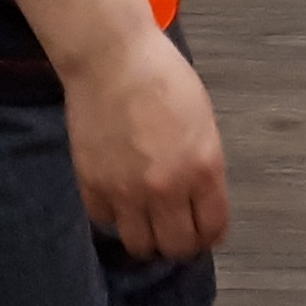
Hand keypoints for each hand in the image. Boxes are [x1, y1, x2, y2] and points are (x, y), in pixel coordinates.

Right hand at [63, 22, 227, 262]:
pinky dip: (113, 216)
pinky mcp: (93, 186)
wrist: (111, 58)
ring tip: (147, 223)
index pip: (212, 229)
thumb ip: (204, 166)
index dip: (209, 236)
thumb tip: (202, 200)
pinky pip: (105, 221)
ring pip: (140, 246)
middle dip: (180, 244)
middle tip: (175, 231)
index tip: (204, 232)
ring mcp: (127, 191)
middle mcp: (167, 188)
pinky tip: (119, 199)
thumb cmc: (162, 78)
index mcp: (203, 169)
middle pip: (177, 247)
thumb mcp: (202, 122)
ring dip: (147, 239)